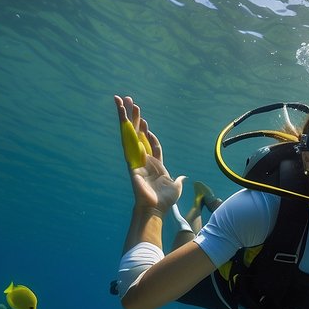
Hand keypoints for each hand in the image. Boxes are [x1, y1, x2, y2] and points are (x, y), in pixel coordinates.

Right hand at [114, 95, 185, 212]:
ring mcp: (137, 158)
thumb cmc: (165, 201)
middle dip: (135, 118)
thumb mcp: (175, 187)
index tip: (147, 124)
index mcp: (155, 164)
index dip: (150, 134)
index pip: (151, 144)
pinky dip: (127, 131)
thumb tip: (183, 177)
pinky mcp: (132, 161)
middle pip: (138, 134)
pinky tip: (126, 118)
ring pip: (131, 134)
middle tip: (130, 102)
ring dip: (128, 117)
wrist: (155, 208)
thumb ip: (178, 181)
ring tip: (124, 100)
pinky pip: (129, 142)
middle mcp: (144, 158)